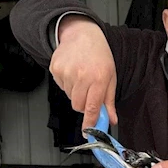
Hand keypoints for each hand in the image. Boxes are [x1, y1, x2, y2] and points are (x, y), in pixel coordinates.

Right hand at [50, 15, 117, 130]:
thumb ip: (109, 101)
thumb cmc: (99, 55)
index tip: (88, 133)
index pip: (92, 108)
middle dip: (84, 104)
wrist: (82, 34)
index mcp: (98, 78)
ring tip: (81, 77)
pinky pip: (61, 87)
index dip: (90, 123)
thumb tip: (111, 119)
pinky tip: (73, 72)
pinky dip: (67, 84)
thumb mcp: (110, 77)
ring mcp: (66, 72)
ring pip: (69, 97)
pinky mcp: (55, 69)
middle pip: (78, 106)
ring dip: (76, 92)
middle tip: (89, 91)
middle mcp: (81, 75)